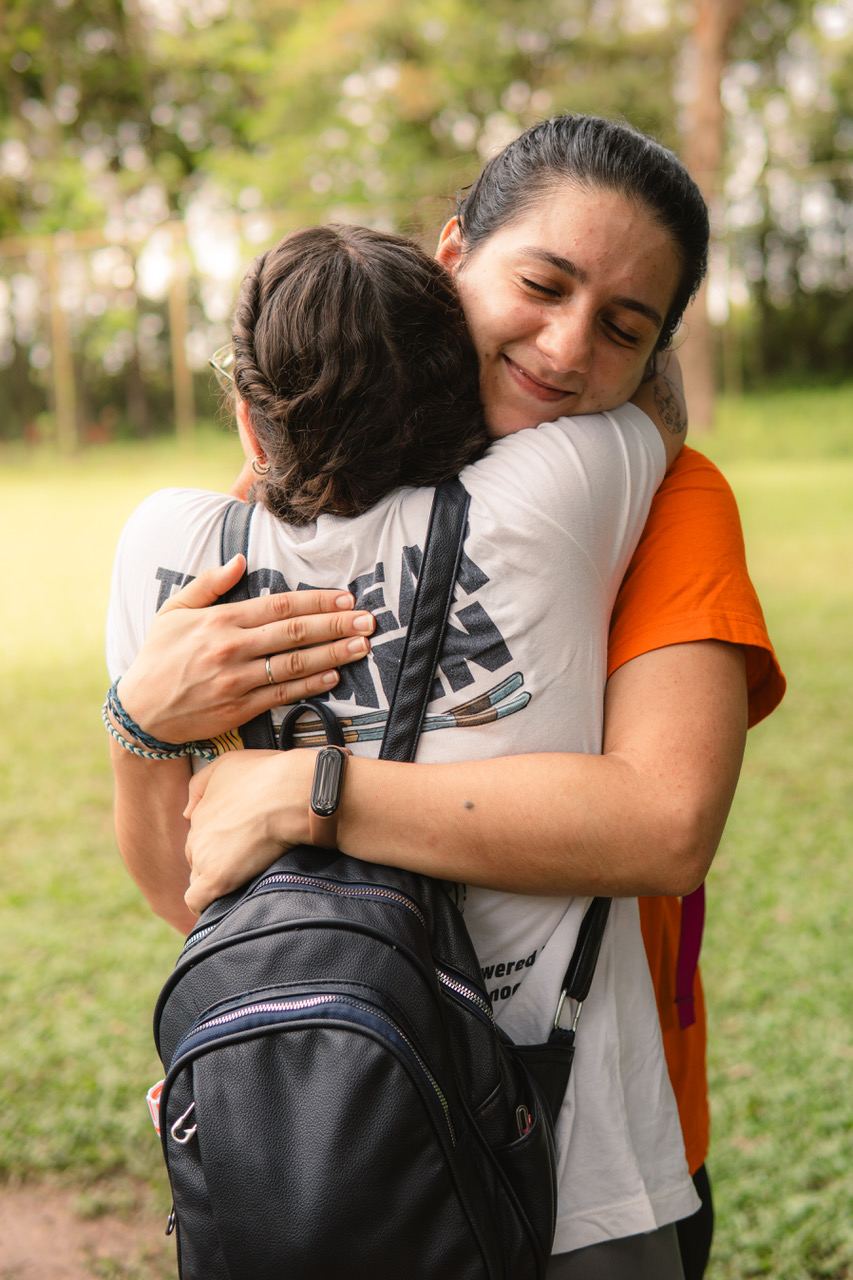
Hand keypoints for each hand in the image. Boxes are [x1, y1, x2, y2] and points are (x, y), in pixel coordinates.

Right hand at [116, 555, 374, 742]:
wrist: (141, 712)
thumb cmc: (159, 657)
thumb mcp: (174, 611)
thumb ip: (208, 584)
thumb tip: (240, 560)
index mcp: (220, 621)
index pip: (279, 606)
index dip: (316, 602)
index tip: (345, 598)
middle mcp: (231, 649)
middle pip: (295, 634)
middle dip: (335, 625)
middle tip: (367, 620)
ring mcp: (238, 681)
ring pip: (295, 665)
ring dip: (333, 654)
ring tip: (361, 646)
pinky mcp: (240, 708)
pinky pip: (283, 694)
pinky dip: (311, 685)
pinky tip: (334, 676)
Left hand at [183, 749, 312, 915]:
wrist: (291, 792)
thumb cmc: (267, 774)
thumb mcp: (227, 764)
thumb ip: (200, 785)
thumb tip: (186, 812)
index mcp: (200, 813)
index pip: (202, 838)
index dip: (221, 843)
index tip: (241, 844)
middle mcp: (197, 835)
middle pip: (199, 859)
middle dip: (218, 862)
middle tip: (247, 860)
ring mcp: (204, 857)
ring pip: (200, 879)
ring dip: (216, 882)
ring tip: (243, 880)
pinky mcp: (217, 878)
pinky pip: (197, 901)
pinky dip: (207, 905)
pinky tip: (223, 903)